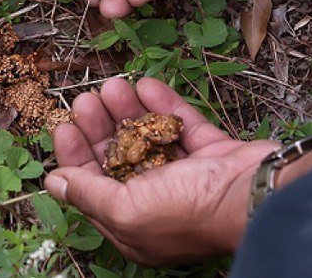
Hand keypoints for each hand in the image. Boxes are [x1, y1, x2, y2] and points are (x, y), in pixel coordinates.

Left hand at [44, 77, 277, 265]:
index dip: (76, 157)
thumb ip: (89, 194)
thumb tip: (55, 183)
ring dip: (129, 111)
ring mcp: (187, 175)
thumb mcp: (127, 211)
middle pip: (119, 158)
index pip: (95, 188)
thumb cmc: (191, 212)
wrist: (256, 195)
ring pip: (148, 137)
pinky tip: (147, 85)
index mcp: (135, 225)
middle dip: (100, 128)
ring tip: (112, 86)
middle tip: (86, 100)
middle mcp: (159, 201)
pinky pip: (181, 124)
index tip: (64, 126)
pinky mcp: (210, 150)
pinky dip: (163, 105)